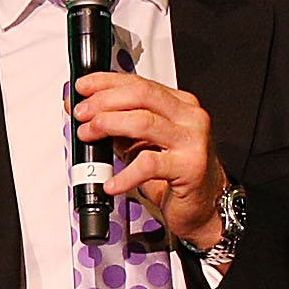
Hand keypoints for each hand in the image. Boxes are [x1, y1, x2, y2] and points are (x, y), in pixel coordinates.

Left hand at [74, 72, 224, 245]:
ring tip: (89, 136)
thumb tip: (84, 110)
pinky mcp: (190, 167)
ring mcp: (192, 141)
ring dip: (108, 125)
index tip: (82, 88)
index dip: (106, 82)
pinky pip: (149, 164)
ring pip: (143, 122)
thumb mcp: (142, 142)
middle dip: (103, 101)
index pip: (140, 83)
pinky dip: (124, 175)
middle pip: (141, 95)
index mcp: (180, 105)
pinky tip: (111, 183)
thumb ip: (118, 124)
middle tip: (82, 114)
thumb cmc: (175, 173)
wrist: (206, 206)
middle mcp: (190, 118)